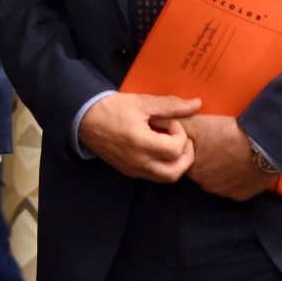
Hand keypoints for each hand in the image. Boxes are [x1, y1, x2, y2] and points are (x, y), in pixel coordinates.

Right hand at [78, 93, 199, 181]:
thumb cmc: (113, 108)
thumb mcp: (142, 102)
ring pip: (164, 178)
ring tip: (171, 146)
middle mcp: (138, 162)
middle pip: (174, 173)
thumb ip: (171, 105)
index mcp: (142, 144)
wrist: (84, 118)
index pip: (175, 150)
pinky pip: (151, 175)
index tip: (171, 122)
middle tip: (182, 141)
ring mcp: (132, 169)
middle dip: (186, 157)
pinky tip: (157, 149)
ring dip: (174, 164)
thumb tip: (197, 104)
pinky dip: (161, 166)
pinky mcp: (127, 171)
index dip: (180, 134)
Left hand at [184, 115, 278, 200]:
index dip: (192, 150)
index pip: (185, 161)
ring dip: (219, 170)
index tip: (203, 141)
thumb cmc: (229, 133)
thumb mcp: (198, 124)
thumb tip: (158, 123)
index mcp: (192, 169)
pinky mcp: (242, 195)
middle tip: (217, 146)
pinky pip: (234, 188)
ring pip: (216, 181)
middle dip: (205, 161)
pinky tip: (240, 165)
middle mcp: (205, 186)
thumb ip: (176, 124)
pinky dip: (235, 179)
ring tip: (230, 154)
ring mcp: (225, 193)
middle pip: (200, 172)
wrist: (263, 145)